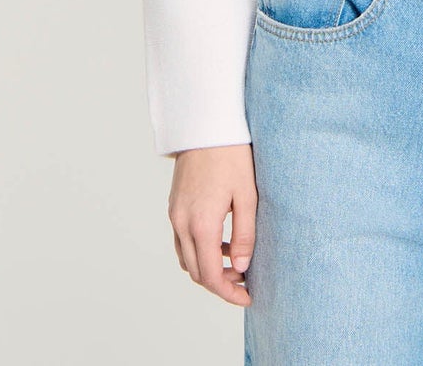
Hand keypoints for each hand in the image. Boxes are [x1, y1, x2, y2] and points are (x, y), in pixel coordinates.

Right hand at [167, 143, 256, 304]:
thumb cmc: (232, 155)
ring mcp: (175, 214)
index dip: (228, 293)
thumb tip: (241, 268)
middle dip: (219, 283)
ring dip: (207, 268)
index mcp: (200, 224)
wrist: (206, 124)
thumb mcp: (247, 196)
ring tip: (235, 264)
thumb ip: (244, 235)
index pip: (209, 275)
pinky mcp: (174, 206)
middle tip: (245, 283)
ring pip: (186, 258)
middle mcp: (181, 223)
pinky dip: (199, 250)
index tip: (247, 297)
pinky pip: (182, 240)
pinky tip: (221, 243)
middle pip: (195, 272)